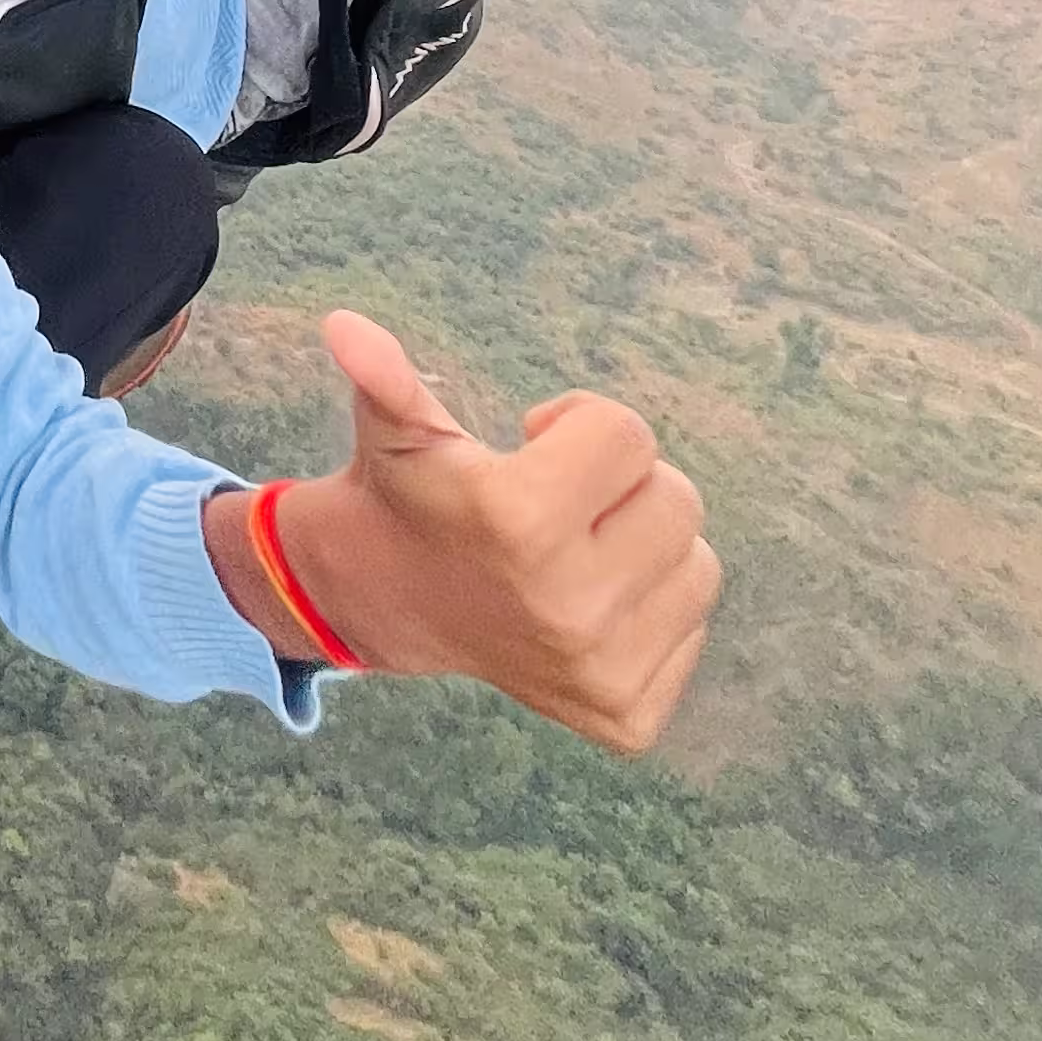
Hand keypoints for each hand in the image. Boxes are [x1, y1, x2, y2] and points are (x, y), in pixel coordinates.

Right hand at [221, 311, 719, 752]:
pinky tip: (591, 603)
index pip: (628, 433)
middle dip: (622, 484)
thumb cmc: (412, 493)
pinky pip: (693, 629)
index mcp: (518, 519)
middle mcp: (568, 603)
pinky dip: (654, 608)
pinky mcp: (626, 715)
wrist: (390, 597)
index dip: (577, 424)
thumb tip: (344, 325)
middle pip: (677, 499)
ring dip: (647, 544)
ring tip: (581, 548)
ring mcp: (600, 669)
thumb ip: (384, 374)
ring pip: (697, 565)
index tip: (532, 444)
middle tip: (561, 499)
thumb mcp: (399, 426)